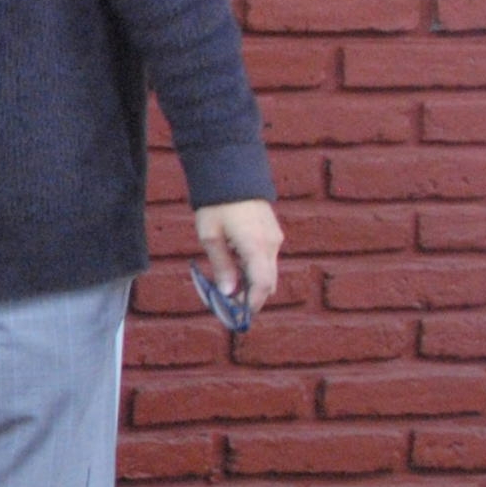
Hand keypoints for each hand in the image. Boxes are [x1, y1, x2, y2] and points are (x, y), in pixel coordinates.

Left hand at [194, 197, 282, 312]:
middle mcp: (272, 244)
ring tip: (227, 288)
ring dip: (252, 284)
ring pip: (267, 271)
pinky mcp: (272, 233)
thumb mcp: (211, 237)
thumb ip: (222, 266)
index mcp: (257, 246)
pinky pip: (266, 259)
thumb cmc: (217, 204)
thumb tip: (228, 293)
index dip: (252, 303)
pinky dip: (254, 270)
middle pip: (268, 282)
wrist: (233, 172)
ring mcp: (275, 238)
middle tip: (229, 306)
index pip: (263, 284)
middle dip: (251, 297)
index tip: (238, 315)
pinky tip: (234, 269)